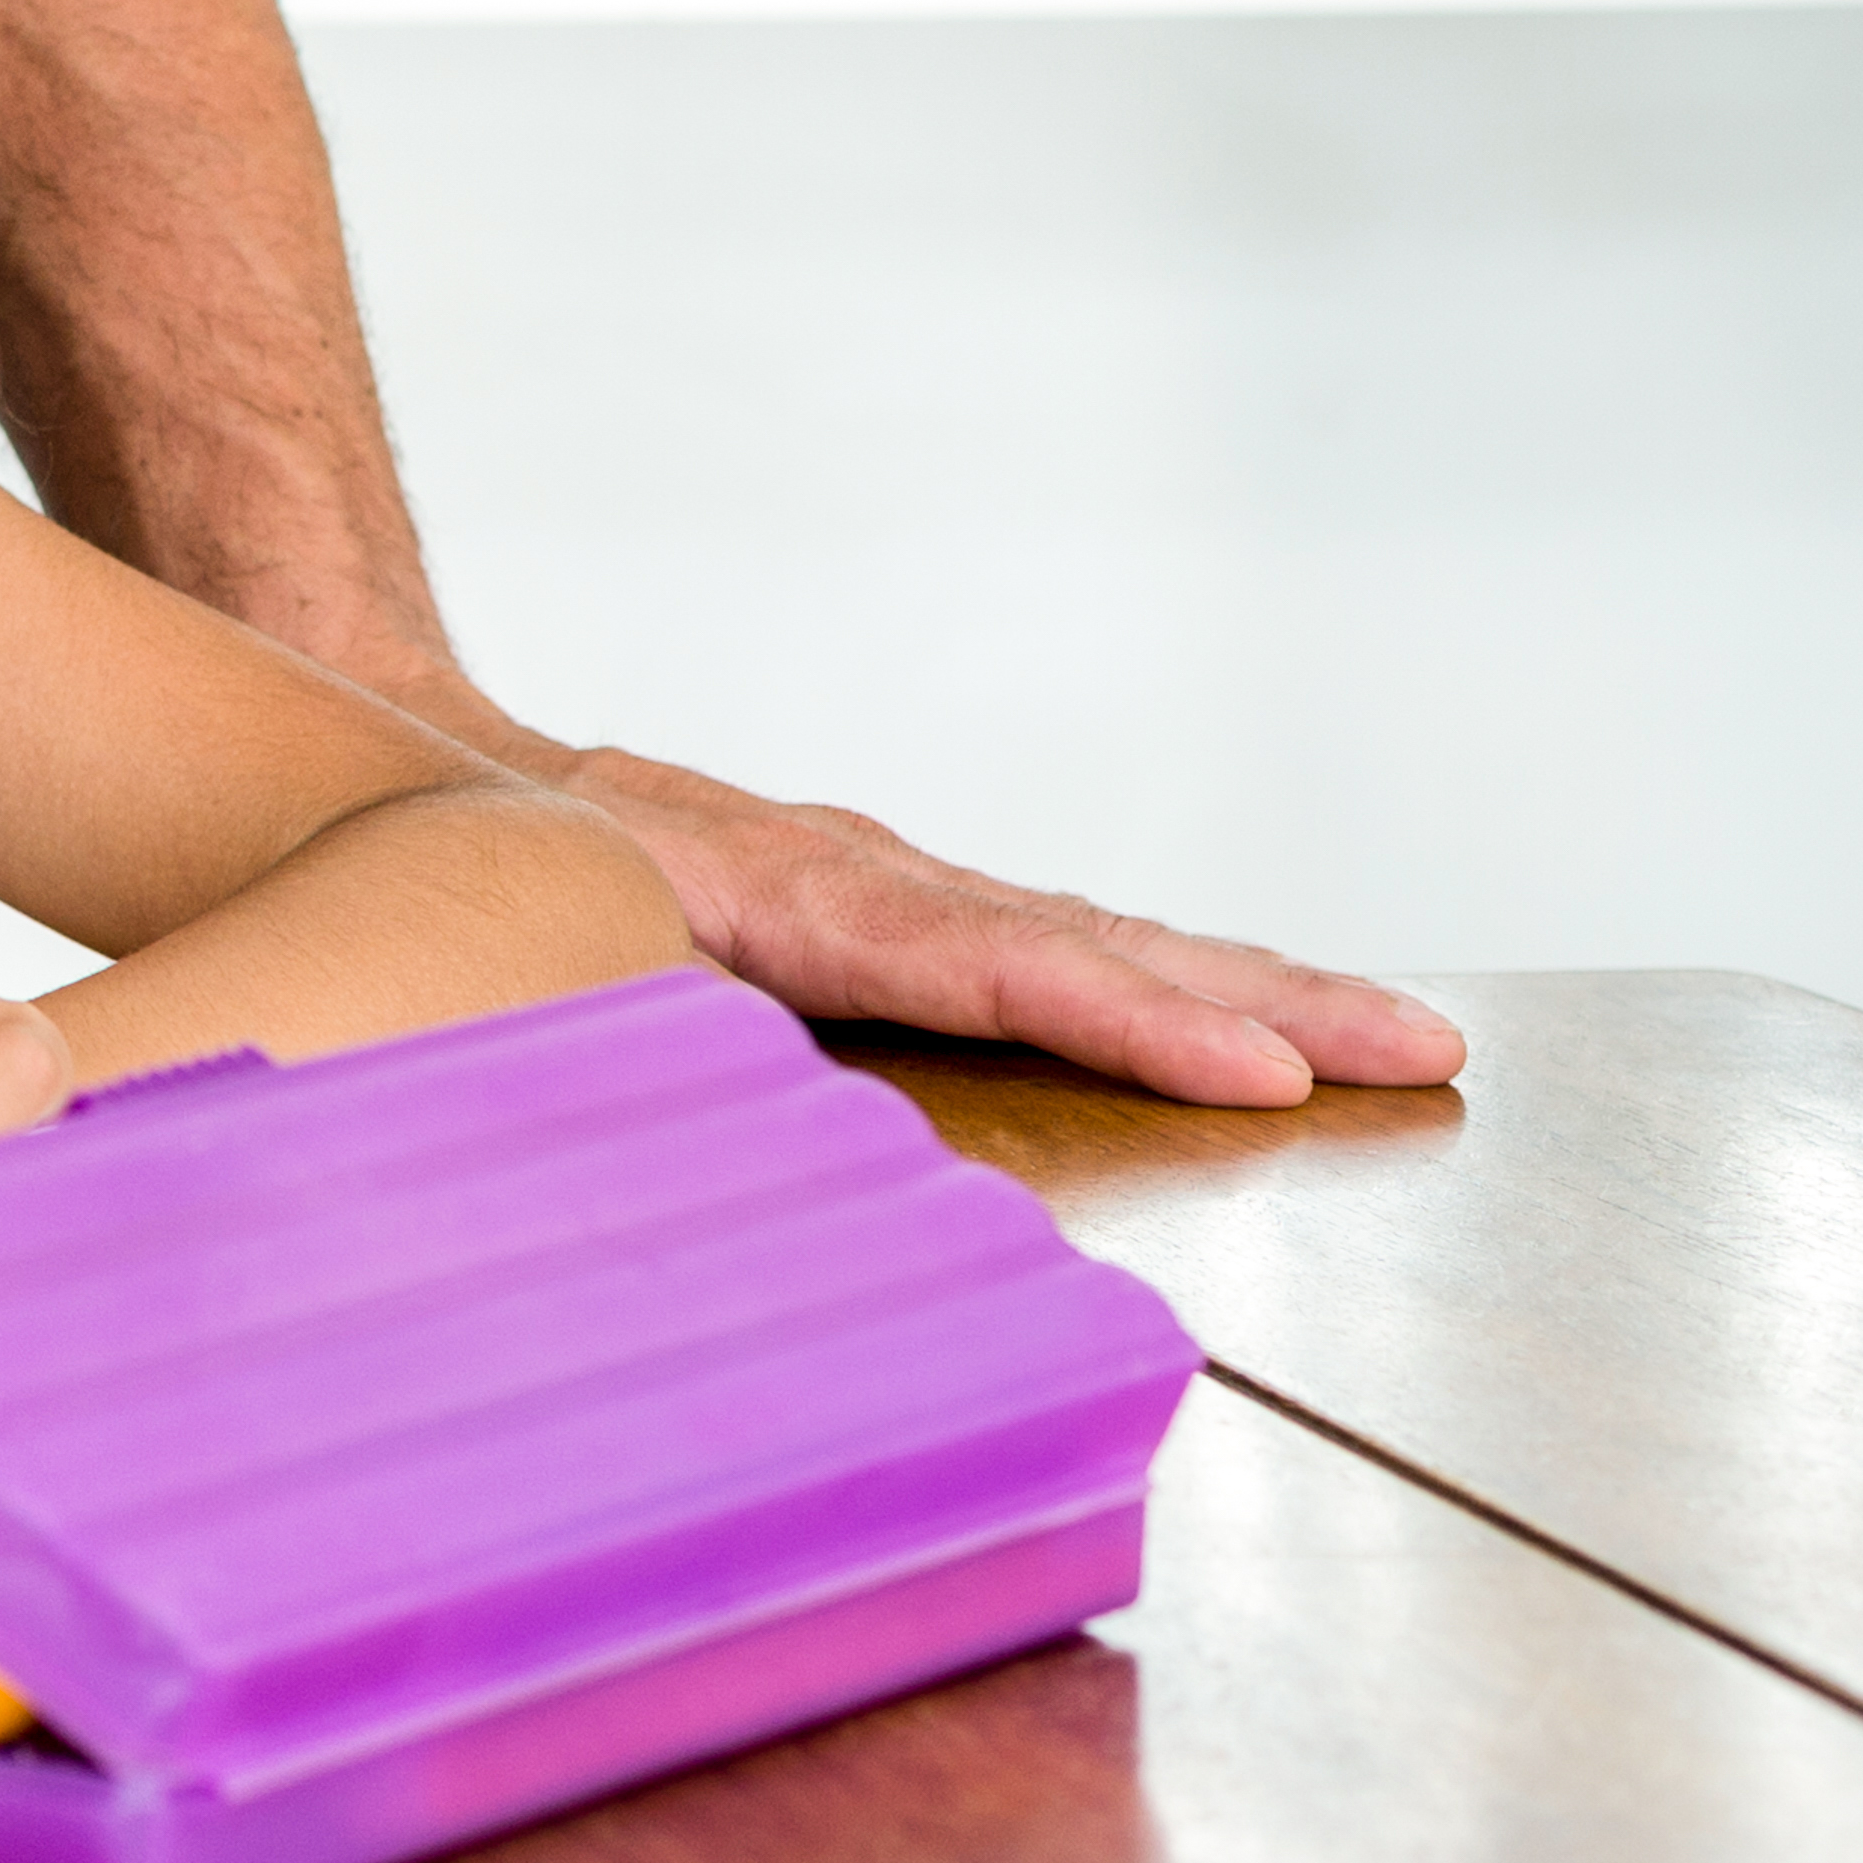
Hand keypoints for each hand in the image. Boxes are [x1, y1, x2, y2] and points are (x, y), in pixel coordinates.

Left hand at [543, 743, 1465, 1105]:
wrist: (440, 771)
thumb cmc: (492, 881)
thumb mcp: (549, 951)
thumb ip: (643, 1020)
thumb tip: (719, 1091)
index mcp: (796, 896)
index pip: (995, 966)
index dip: (1131, 1021)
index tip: (1257, 1068)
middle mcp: (871, 877)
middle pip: (1094, 939)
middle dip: (1267, 998)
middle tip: (1422, 1047)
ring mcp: (893, 884)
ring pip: (1097, 935)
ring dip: (1248, 987)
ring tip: (1397, 1035)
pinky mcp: (894, 907)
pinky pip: (1052, 947)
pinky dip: (1163, 978)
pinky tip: (1256, 1018)